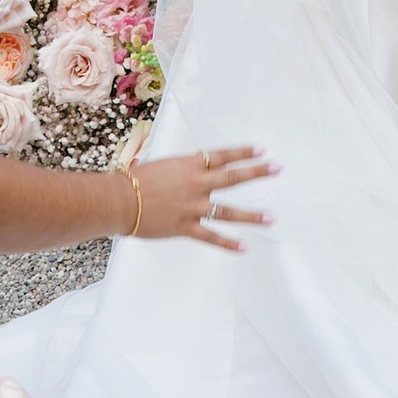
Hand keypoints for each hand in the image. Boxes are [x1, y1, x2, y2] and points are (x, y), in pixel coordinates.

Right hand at [135, 142, 276, 252]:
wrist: (119, 200)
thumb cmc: (135, 180)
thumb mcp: (163, 165)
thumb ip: (182, 168)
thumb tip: (194, 168)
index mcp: (189, 165)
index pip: (223, 156)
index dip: (243, 152)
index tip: (262, 150)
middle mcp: (196, 184)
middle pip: (233, 177)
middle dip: (257, 172)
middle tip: (277, 168)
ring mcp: (193, 207)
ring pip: (228, 211)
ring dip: (252, 215)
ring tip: (271, 217)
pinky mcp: (185, 227)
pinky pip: (211, 237)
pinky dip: (228, 243)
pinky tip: (244, 248)